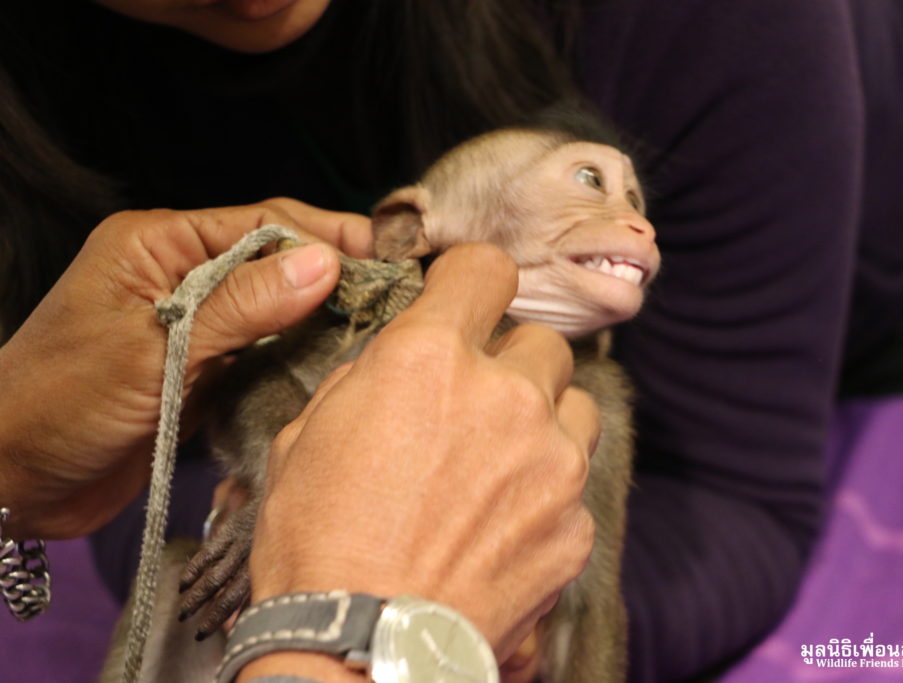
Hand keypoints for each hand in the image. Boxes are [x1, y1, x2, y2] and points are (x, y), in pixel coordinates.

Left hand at [0, 199, 372, 538]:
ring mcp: (194, 325)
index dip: (328, 235)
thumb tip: (324, 263)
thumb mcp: (155, 349)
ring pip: (276, 310)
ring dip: (322, 319)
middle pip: (276, 262)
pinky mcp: (202, 371)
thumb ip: (241, 306)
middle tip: (400, 294)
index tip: (388, 256)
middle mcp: (181, 277)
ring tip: (384, 328)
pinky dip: (299, 358)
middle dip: (335, 274)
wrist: (9, 482)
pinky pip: (263, 353)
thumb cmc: (59, 404)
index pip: (263, 223)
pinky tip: (339, 365)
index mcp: (159, 245)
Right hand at [243, 243, 599, 679]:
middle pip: (540, 343)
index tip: (469, 297)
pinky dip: (549, 490)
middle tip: (476, 405)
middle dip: (509, 365)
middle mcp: (505, 394)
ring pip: (575, 403)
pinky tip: (508, 522)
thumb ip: (367, 380)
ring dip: (544, 418)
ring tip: (503, 460)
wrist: (363, 651)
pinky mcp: (577, 522)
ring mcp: (553, 460)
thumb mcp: (307, 437)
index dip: (474, 280)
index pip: (485, 269)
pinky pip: (577, 480)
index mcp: (429, 358)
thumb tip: (396, 362)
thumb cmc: (317, 545)